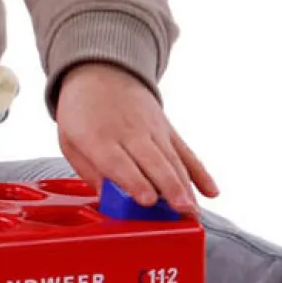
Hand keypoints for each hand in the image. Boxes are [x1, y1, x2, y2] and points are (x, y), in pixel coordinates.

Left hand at [56, 62, 218, 216]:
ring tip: (193, 210)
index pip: (120, 162)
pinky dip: (200, 172)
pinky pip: (186, 152)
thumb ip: (90, 172)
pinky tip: (211, 191)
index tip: (148, 200)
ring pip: (173, 160)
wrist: (99, 72)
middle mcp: (130, 132)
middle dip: (169, 187)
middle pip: (153, 162)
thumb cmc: (82, 113)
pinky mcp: (167, 129)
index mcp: (99, 138)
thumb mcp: (71, 142)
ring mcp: (152, 129)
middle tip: (181, 209)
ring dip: (186, 186)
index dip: (136, 182)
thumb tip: (109, 200)